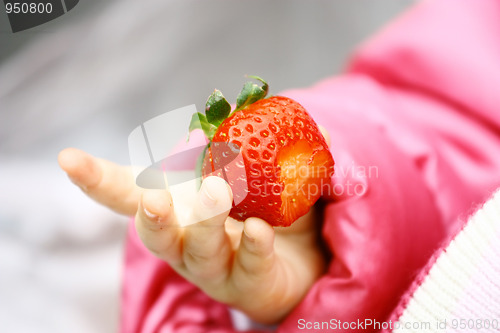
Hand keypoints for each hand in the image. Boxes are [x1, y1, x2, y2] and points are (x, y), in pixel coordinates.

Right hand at [58, 127, 329, 323]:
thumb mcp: (264, 172)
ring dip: (203, 223)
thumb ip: (264, 144)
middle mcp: (186, 239)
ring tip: (217, 192)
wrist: (305, 259)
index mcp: (179, 207)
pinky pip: (248, 265)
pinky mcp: (248, 285)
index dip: (97, 179)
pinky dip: (252, 245)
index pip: (130, 193)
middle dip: (150, 215)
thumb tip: (277, 111)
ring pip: (196, 252)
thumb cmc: (270, 210)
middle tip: (156, 196)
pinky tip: (258, 229)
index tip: (67, 158)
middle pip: (155, 231)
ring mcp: (215, 266)